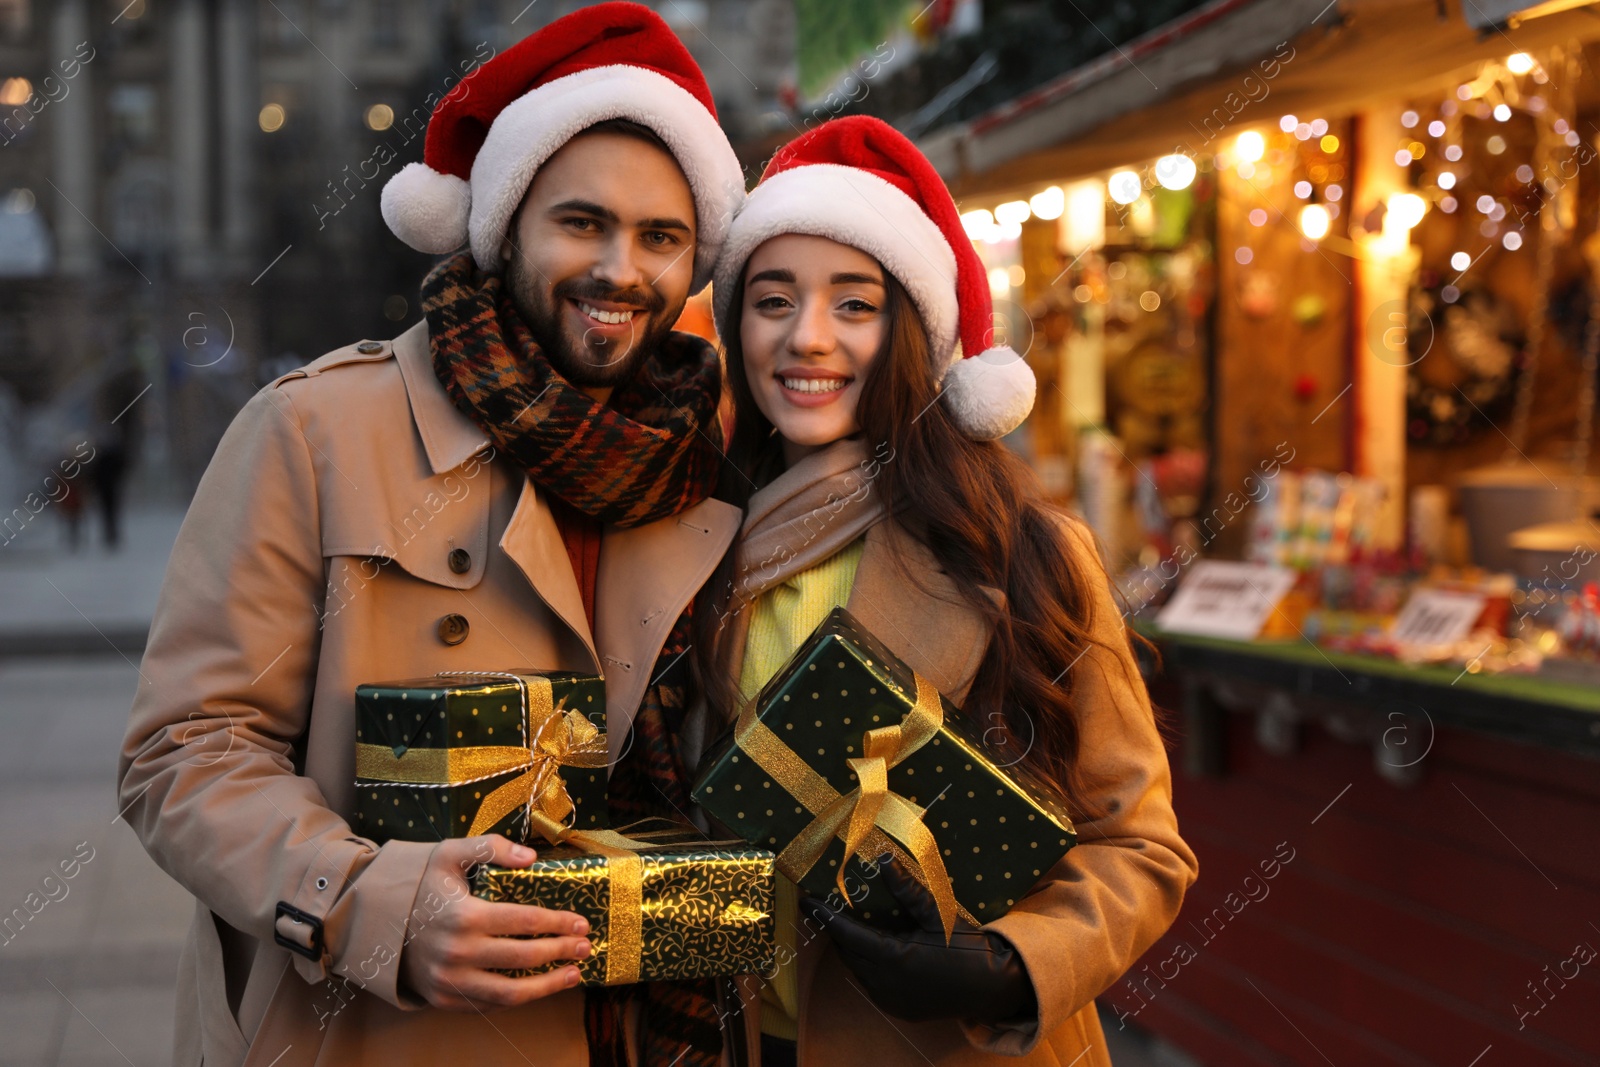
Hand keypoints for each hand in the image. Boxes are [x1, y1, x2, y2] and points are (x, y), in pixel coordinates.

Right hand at [398, 835, 592, 1010]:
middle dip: (560, 952)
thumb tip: (531, 857)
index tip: (580, 922)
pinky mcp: (444, 999)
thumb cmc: (419, 884)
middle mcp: (457, 953)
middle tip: (585, 946)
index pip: (525, 921)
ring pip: (510, 993)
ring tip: (572, 975)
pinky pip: (489, 1004)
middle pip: (524, 957)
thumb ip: (490, 848)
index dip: (557, 923)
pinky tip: (538, 986)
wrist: (376, 922)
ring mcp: (449, 981)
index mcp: (463, 915)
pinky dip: (518, 998)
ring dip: (547, 986)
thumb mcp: (448, 853)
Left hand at [799, 856, 1036, 1024]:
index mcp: (893, 958)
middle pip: (847, 953)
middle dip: (835, 930)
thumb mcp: (936, 915)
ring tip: (847, 924)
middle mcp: (886, 984)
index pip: (847, 934)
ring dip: (851, 948)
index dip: (824, 917)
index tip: (805, 902)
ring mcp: (891, 1001)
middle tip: (825, 908)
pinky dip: (866, 965)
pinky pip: (871, 984)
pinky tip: (873, 948)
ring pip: (857, 970)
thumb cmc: (966, 948)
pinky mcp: (899, 1009)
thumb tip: (884, 859)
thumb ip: (907, 890)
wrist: (992, 987)